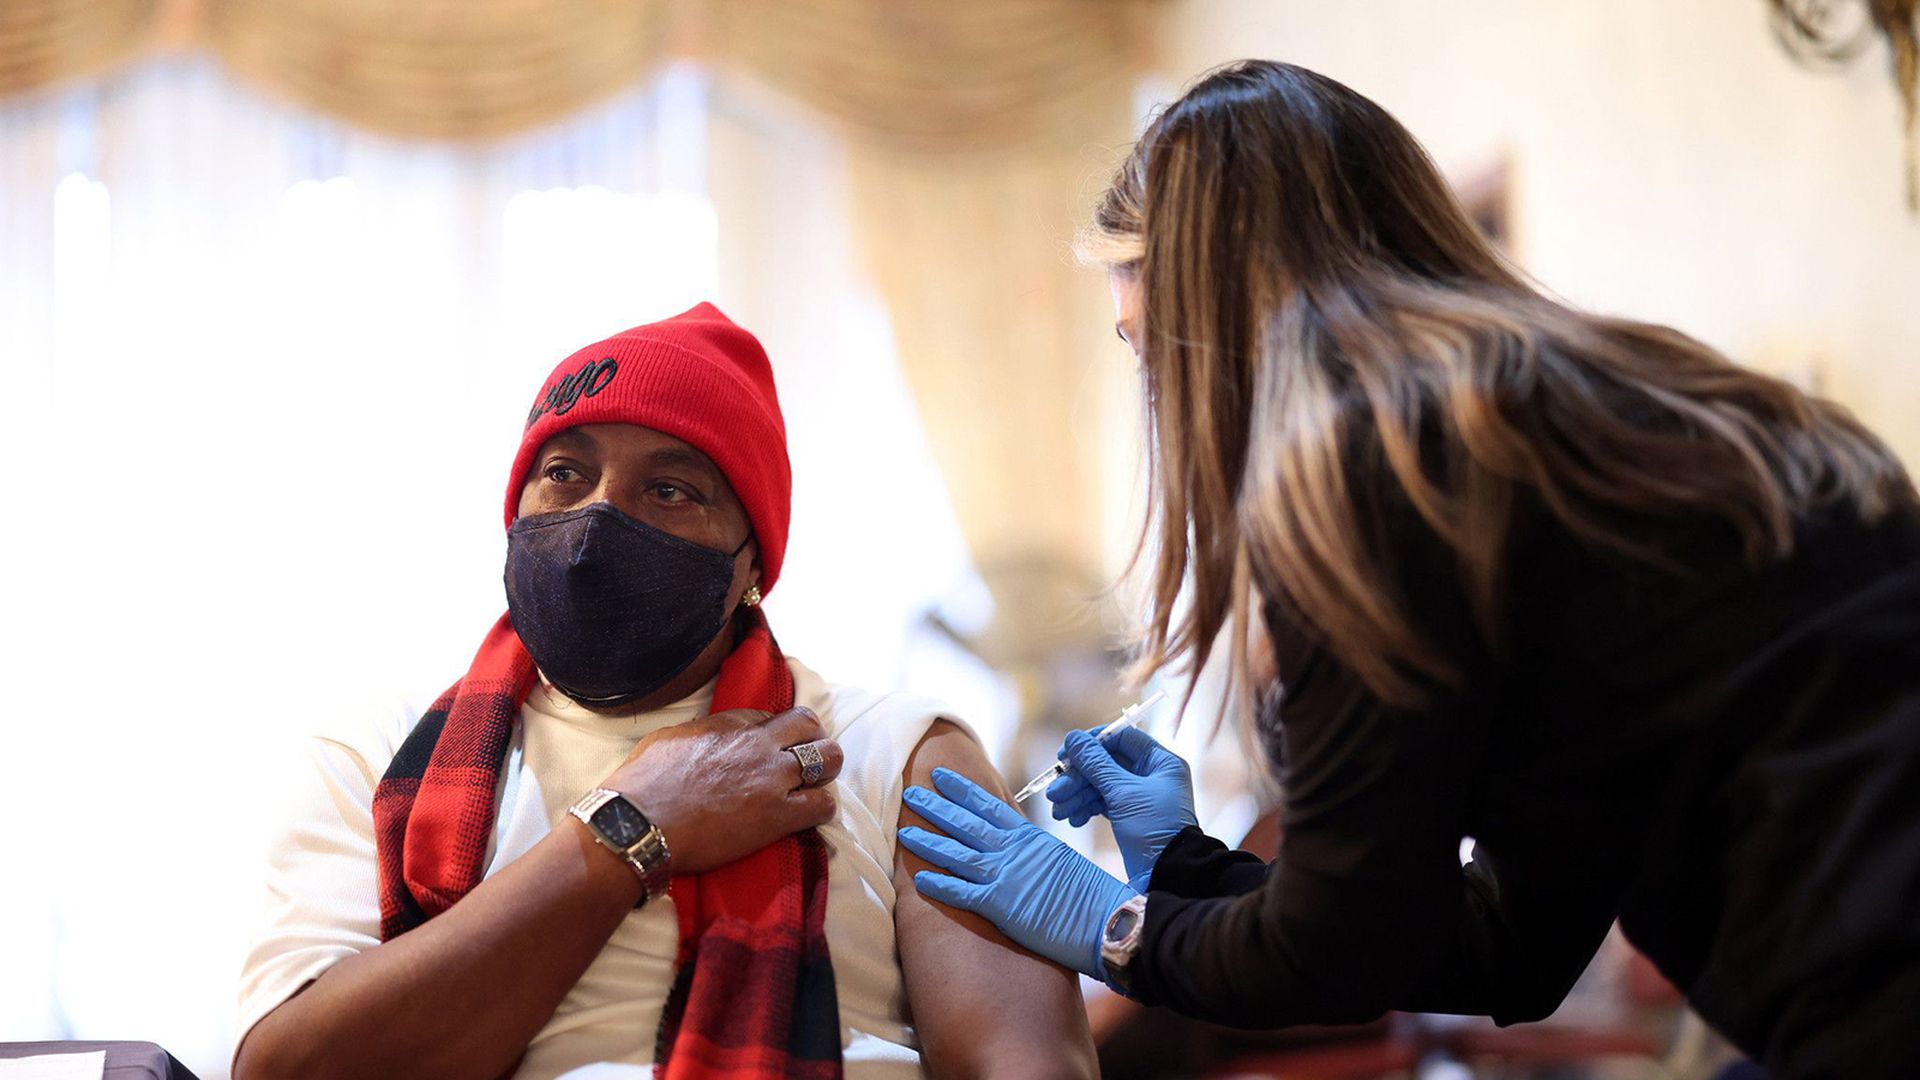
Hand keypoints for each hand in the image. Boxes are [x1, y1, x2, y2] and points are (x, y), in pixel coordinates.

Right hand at [603, 706, 843, 872]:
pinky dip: (819, 811)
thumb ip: (702, 735)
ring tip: (809, 789)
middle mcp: (759, 745)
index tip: (766, 752)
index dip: (773, 735)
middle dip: (812, 741)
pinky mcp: (778, 816)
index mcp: (730, 725)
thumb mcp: (671, 739)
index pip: (772, 716)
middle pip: (811, 725)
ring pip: (830, 759)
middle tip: (801, 763)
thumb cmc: (642, 785)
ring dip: (824, 773)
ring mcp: (772, 779)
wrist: (638, 825)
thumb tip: (710, 741)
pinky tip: (803, 818)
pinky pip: (823, 806)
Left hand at [899, 768, 1135, 977]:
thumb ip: (1035, 852)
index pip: (989, 805)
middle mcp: (1014, 850)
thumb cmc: (1091, 896)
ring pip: (957, 852)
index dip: (961, 790)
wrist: (1108, 919)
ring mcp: (1006, 876)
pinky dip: (940, 885)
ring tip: (904, 830)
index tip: (940, 776)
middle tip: (911, 793)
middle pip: (966, 823)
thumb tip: (1021, 848)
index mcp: (1029, 837)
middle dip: (936, 807)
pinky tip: (919, 878)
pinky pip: (963, 892)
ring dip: (928, 841)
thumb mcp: (1061, 860)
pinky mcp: (1002, 905)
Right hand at [1046, 726, 1196, 890]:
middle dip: (1078, 777)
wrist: (1168, 874)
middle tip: (1055, 792)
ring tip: (1058, 811)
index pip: (1121, 738)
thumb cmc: (1154, 828)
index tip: (1065, 753)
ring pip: (1100, 785)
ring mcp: (1139, 796)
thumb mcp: (1122, 793)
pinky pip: (1102, 803)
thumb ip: (1096, 764)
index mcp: (1160, 762)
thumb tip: (1073, 738)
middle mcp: (1151, 775)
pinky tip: (1072, 819)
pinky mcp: (1129, 815)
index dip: (1092, 743)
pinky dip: (1086, 809)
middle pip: (1105, 764)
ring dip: (1077, 795)